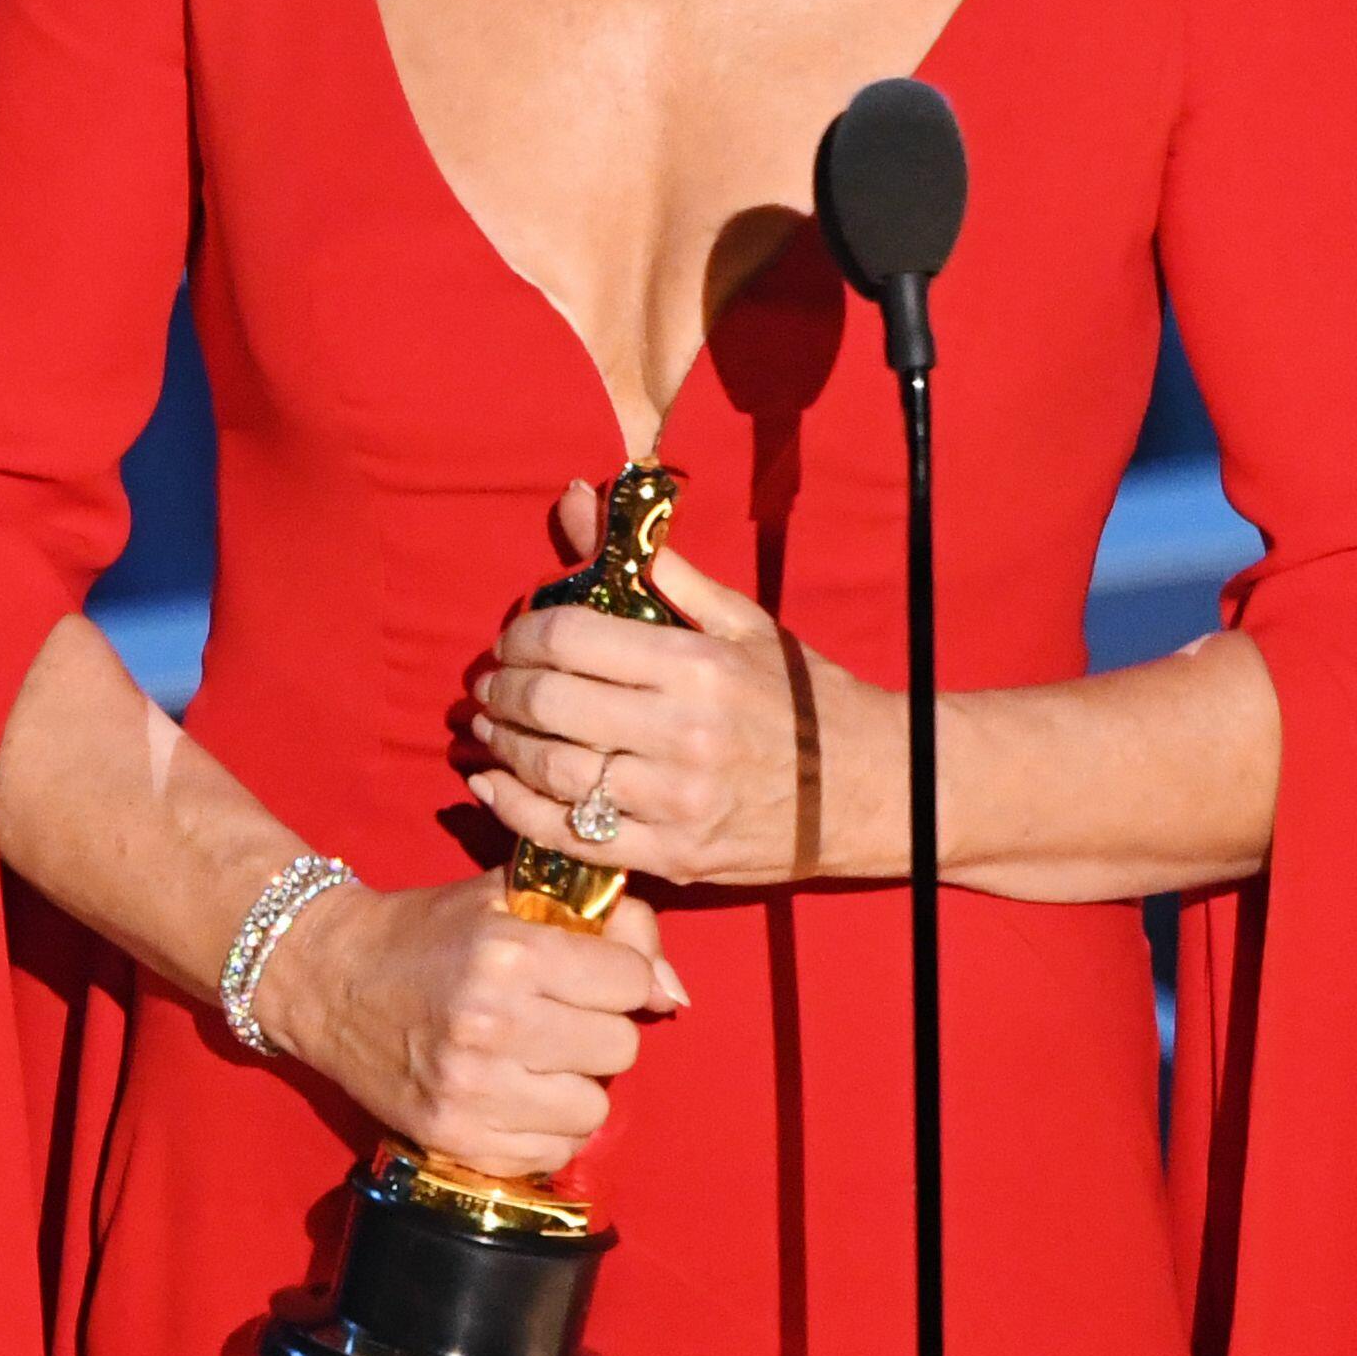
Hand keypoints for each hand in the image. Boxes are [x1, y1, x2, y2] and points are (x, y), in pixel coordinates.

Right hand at [254, 869, 680, 1183]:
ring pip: (593, 1109)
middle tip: (557, 1017)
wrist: (331, 980)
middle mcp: (493, 1025)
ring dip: (574, 1086)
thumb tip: (673, 993)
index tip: (587, 973)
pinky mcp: (455, 1139)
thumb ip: (609, 923)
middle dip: (598, 1030)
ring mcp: (472, 1091)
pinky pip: (552, 1154)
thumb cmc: (431, 932)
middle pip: (620, 1050)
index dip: (617, 975)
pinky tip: (511, 1095)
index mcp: (511, 955)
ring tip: (534, 1059)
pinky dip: (543, 1130)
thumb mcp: (514, 897)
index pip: (631, 983)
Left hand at [466, 479, 892, 887]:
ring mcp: (677, 803)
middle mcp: (684, 733)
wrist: (869, 787)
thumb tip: (581, 498)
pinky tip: (493, 786)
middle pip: (550, 703)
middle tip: (487, 683)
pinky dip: (516, 811)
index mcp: (697, 665)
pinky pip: (571, 838)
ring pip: (552, 772)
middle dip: (501, 689)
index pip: (571, 637)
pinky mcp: (674, 857)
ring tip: (488, 728)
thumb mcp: (740, 620)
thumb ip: (654, 567)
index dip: (522, 634)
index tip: (512, 637)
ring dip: (502, 747)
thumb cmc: (800, 695)